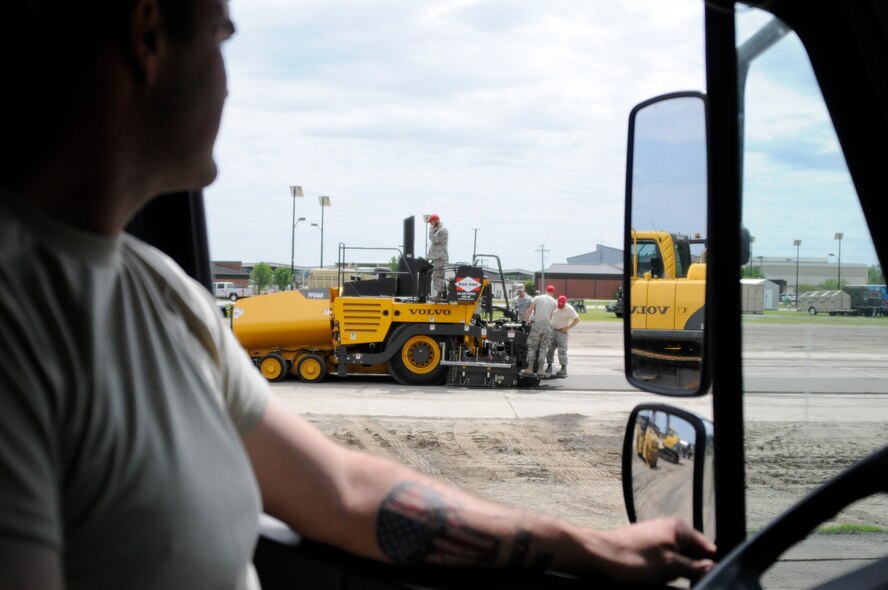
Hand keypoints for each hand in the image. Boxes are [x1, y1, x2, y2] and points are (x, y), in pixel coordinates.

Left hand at [586, 518, 715, 585]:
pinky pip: (661, 567)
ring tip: (659, 581)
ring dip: (672, 577)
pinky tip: (651, 581)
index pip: (708, 549)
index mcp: (679, 528)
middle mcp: (668, 531)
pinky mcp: (644, 552)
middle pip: (692, 558)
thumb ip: (695, 568)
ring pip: (676, 565)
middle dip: (688, 573)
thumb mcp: (669, 567)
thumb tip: (713, 568)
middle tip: (675, 581)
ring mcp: (655, 541)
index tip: (704, 581)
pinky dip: (660, 576)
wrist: (595, 558)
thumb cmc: (631, 559)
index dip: (708, 566)